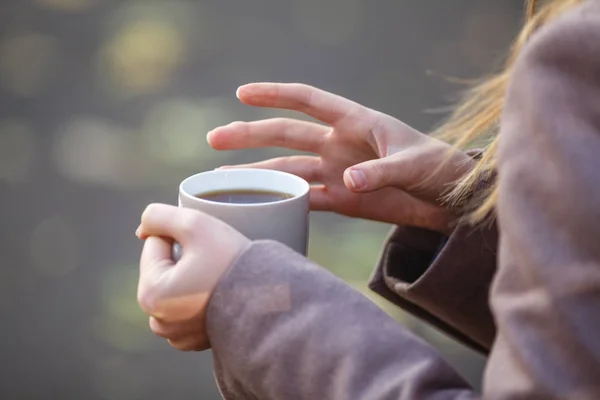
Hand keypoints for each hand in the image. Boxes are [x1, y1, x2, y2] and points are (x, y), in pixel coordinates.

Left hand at [136, 204, 249, 350]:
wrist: (270, 300)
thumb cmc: (231, 262)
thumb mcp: (194, 223)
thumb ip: (157, 215)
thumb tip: (143, 229)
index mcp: (150, 295)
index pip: (155, 244)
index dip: (182, 237)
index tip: (204, 247)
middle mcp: (159, 321)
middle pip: (164, 269)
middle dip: (184, 260)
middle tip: (214, 262)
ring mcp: (178, 335)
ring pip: (176, 288)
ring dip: (191, 279)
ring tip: (218, 279)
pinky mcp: (196, 341)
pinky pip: (190, 310)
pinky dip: (201, 300)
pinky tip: (221, 296)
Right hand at [207, 83, 473, 233]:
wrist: (451, 202)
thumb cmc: (440, 170)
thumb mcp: (415, 165)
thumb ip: (382, 171)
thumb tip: (348, 181)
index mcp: (356, 122)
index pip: (307, 100)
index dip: (274, 95)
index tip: (242, 94)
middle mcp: (339, 145)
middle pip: (285, 136)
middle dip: (250, 136)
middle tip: (215, 138)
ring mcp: (337, 173)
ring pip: (288, 170)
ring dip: (257, 173)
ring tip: (223, 178)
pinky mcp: (342, 201)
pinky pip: (304, 199)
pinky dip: (282, 202)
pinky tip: (257, 206)